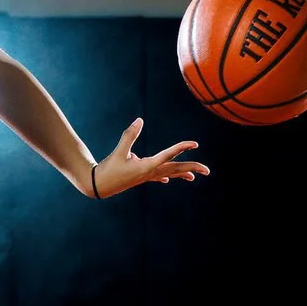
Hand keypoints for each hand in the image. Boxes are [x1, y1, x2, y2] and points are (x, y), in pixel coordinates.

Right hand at [92, 118, 208, 197]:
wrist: (98, 186)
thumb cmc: (108, 169)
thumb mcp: (118, 152)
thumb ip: (129, 135)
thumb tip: (139, 120)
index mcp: (147, 166)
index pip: (169, 156)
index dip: (182, 148)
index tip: (194, 144)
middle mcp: (150, 173)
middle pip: (175, 169)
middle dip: (192, 168)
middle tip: (208, 170)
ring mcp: (146, 177)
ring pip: (169, 174)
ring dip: (182, 173)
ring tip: (194, 176)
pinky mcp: (140, 178)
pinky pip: (157, 177)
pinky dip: (166, 176)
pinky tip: (169, 180)